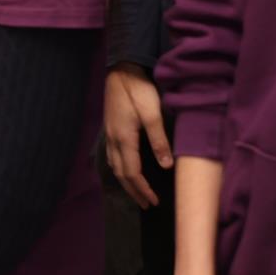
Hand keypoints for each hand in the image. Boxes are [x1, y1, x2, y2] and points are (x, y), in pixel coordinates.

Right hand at [104, 64, 173, 207]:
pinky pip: (111, 155)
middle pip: (120, 172)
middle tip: (146, 204)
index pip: (131, 172)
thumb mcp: (152, 114)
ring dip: (125, 181)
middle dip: (133, 190)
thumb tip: (166, 166)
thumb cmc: (139, 90)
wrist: (121, 69)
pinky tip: (125, 168)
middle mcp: (113, 139)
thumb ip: (159, 140)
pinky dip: (119, 168)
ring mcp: (109, 133)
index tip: (154, 202)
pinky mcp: (110, 127)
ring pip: (114, 165)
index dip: (142, 189)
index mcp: (124, 138)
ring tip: (136, 192)